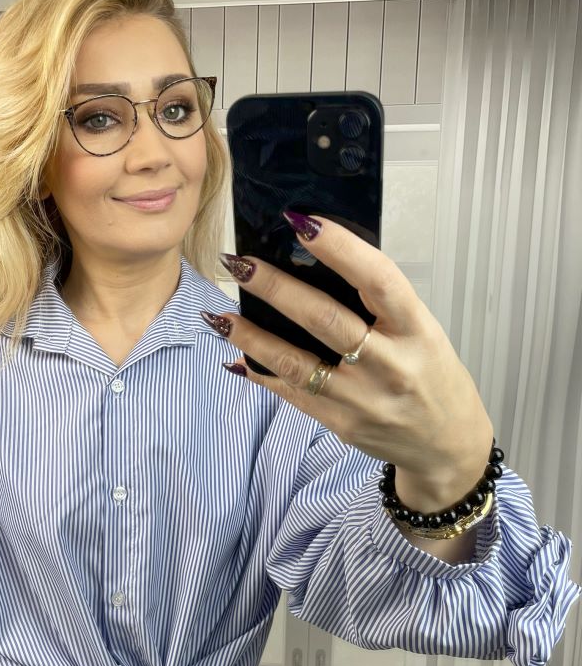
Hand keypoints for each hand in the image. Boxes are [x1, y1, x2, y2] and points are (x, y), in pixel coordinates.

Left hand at [214, 214, 493, 511]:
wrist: (446, 443)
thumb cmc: (431, 375)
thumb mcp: (421, 332)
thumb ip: (378, 305)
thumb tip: (314, 266)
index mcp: (417, 331)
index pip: (378, 280)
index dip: (339, 248)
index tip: (301, 222)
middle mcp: (391, 365)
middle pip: (325, 319)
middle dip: (276, 289)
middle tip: (240, 264)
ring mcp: (363, 399)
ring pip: (297, 363)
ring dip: (252, 337)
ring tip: (219, 317)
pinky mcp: (341, 424)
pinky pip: (291, 393)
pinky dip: (260, 372)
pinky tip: (236, 355)